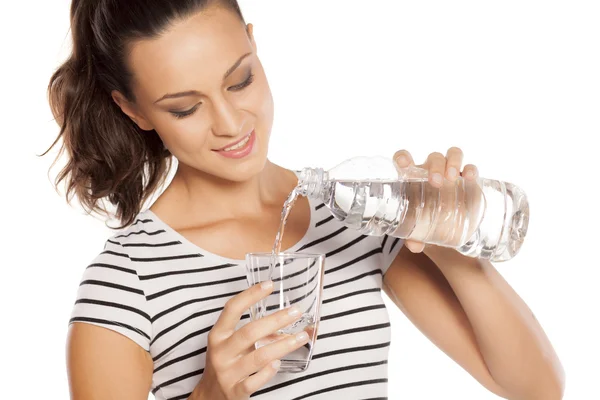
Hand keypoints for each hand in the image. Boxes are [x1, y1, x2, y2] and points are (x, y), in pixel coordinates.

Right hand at [191, 281, 309, 399]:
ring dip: (283, 345)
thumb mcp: (228, 345)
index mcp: (217, 336)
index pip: (232, 309)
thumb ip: (250, 332)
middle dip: (276, 320)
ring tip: (302, 336)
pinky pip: (256, 380)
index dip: (250, 295)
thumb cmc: (224, 364)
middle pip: (250, 332)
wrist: (209, 397)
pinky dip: (269, 371)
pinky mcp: (236, 391)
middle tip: (296, 311)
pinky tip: (279, 363)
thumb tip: (284, 319)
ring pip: (259, 356)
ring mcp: (228, 373)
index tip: (269, 284)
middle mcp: (221, 352)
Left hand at [393, 146, 478, 253]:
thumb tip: (415, 245)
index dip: (403, 157)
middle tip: (436, 182)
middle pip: (433, 158)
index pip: (404, 159)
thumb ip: (412, 236)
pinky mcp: (467, 181)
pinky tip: (470, 177)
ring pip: (452, 155)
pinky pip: (470, 168)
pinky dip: (471, 169)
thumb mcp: (415, 230)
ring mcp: (450, 173)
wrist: (444, 227)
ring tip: (453, 177)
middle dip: (435, 166)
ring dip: (453, 162)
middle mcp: (431, 171)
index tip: (404, 164)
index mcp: (413, 177)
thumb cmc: (423, 220)